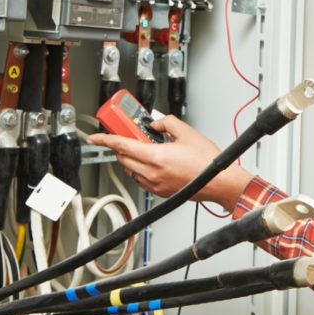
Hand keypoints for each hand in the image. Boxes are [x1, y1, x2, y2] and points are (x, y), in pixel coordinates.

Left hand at [87, 116, 252, 211]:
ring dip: (133, 158)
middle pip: (123, 158)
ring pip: (131, 170)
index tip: (95, 138)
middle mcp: (152, 173)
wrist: (218, 182)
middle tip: (133, 136)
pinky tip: (156, 163)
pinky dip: (142, 170)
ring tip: (149, 150)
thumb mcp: (187, 132)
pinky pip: (141, 179)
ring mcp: (155, 185)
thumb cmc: (206, 162)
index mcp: (156, 157)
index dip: (105, 140)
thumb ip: (166, 123)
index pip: (122, 146)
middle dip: (123, 146)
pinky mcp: (160, 192)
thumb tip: (155, 124)